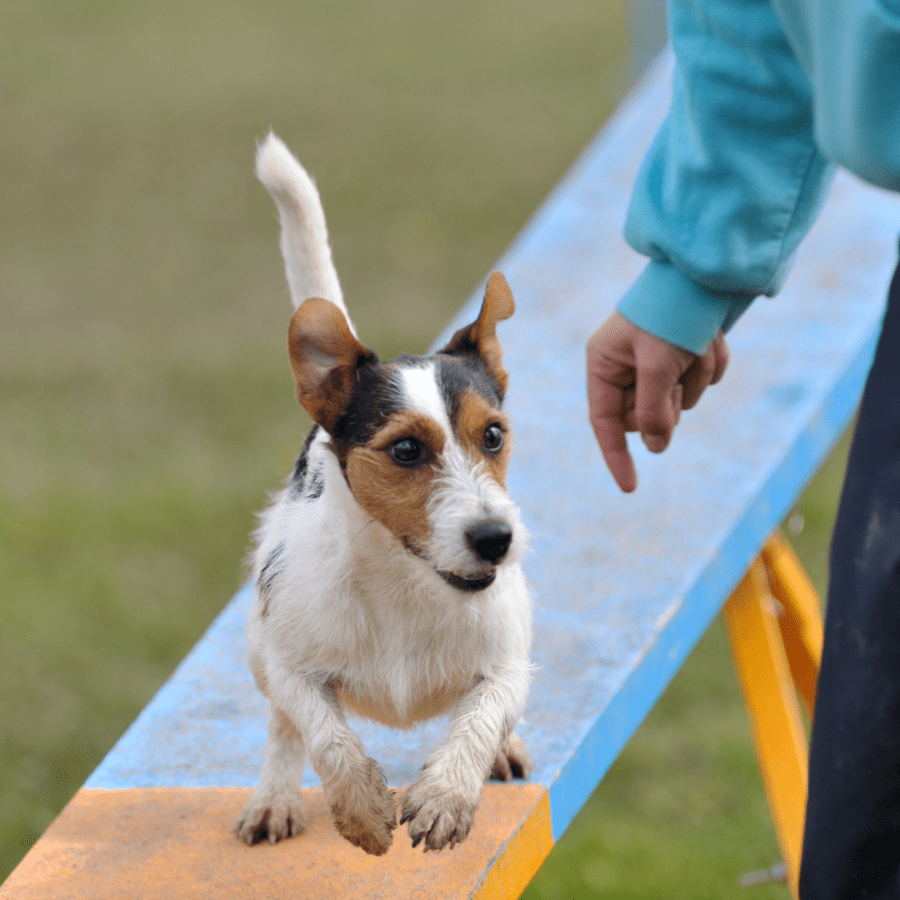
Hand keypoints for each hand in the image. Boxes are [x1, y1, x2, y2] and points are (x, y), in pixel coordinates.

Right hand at [586, 311, 728, 492]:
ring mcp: (655, 362)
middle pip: (646, 416)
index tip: (631, 487)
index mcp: (604, 364)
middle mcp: (625, 366)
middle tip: (680, 372)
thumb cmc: (672, 313)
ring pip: (679, 401)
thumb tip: (656, 448)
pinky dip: (710, 366)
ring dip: (696, 378)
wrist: (708, 272)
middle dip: (671, 400)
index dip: (616, 456)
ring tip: (699, 345)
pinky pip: (699, 383)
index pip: (605, 422)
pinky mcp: (682, 357)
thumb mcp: (658, 366)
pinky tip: (710, 340)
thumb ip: (653, 411)